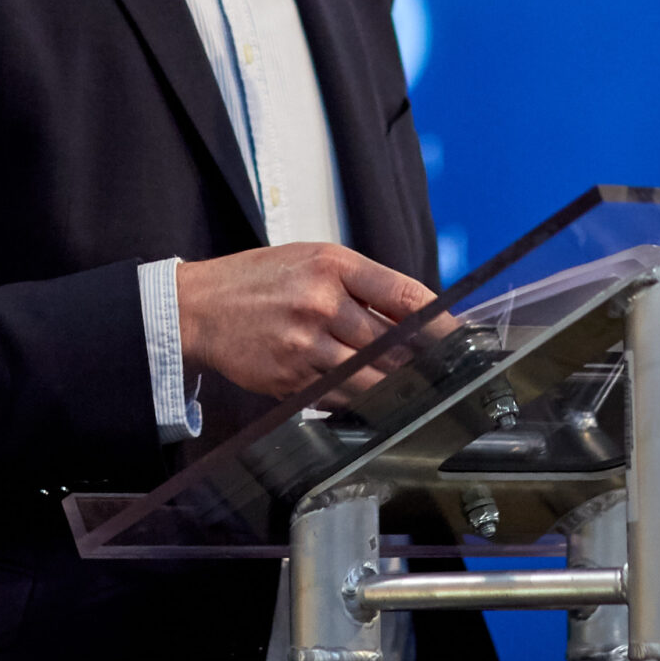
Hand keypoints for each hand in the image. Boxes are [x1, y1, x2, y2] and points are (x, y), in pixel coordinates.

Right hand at [177, 243, 433, 401]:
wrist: (199, 306)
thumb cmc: (258, 279)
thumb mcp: (311, 261)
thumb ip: (360, 284)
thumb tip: (411, 315)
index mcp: (333, 266)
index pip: (403, 295)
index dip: (440, 321)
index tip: (460, 336)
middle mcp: (321, 303)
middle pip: (392, 343)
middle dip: (421, 360)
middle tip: (444, 372)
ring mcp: (305, 344)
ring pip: (370, 376)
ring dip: (395, 386)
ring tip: (414, 390)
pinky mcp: (290, 378)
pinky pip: (338, 396)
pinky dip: (358, 399)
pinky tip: (369, 397)